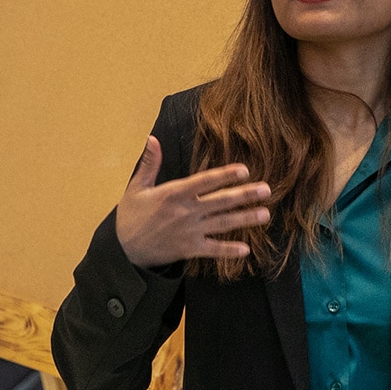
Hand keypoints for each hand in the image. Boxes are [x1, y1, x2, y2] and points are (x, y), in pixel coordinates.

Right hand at [116, 136, 271, 267]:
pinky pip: (213, 250)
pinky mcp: (189, 249)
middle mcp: (186, 212)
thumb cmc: (130, 216)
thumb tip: (152, 139)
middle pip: (221, 201)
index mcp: (174, 194)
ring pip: (222, 224)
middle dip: (245, 195)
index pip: (205, 182)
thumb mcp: (136, 187)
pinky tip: (246, 250)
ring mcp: (189, 232)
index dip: (225, 175)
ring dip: (245, 219)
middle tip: (266, 190)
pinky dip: (229, 250)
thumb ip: (149, 164)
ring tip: (265, 214)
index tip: (244, 170)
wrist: (123, 249)